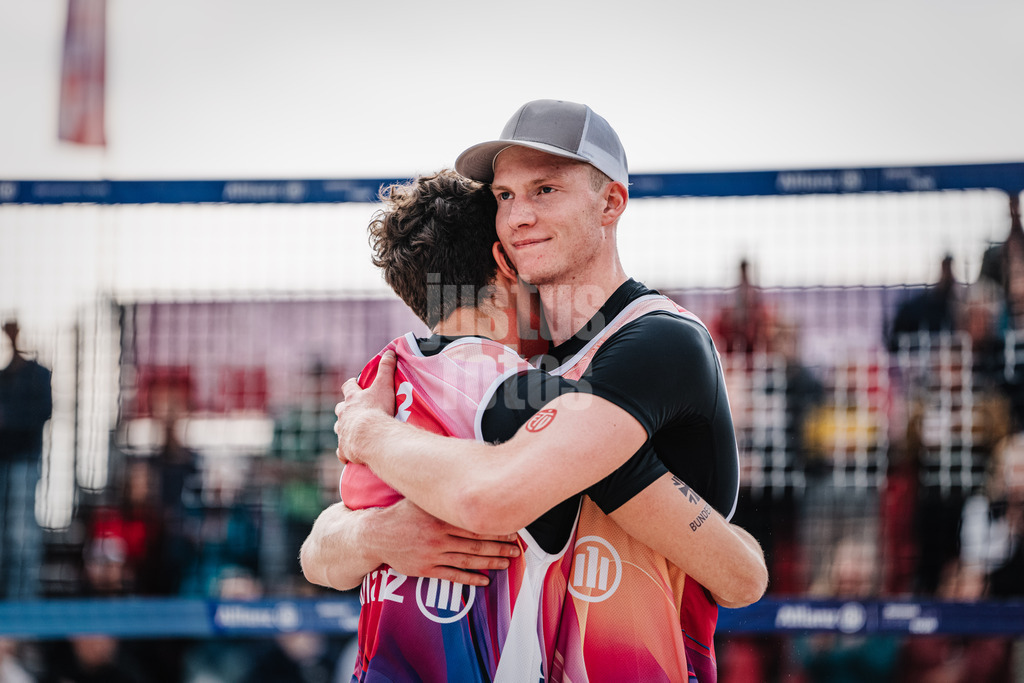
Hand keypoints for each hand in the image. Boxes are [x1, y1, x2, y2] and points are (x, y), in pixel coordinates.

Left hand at [335, 350, 396, 463]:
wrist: (369, 436)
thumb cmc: (376, 410)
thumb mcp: (383, 386)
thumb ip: (386, 369)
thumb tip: (390, 352)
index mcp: (352, 399)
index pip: (348, 387)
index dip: (351, 385)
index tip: (354, 383)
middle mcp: (343, 415)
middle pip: (340, 409)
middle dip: (345, 409)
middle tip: (356, 411)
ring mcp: (342, 432)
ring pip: (339, 429)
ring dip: (345, 429)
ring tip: (355, 432)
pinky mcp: (344, 449)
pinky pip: (341, 451)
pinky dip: (345, 452)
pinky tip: (351, 455)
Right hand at [371, 499, 519, 586]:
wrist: (375, 534)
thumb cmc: (401, 512)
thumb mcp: (421, 498)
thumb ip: (442, 494)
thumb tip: (468, 477)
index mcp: (439, 517)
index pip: (474, 523)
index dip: (496, 528)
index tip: (514, 529)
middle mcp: (438, 536)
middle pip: (476, 543)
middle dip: (500, 546)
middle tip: (517, 549)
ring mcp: (432, 554)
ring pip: (468, 560)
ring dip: (490, 562)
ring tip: (507, 563)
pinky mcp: (425, 569)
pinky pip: (452, 575)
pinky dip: (470, 579)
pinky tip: (484, 581)